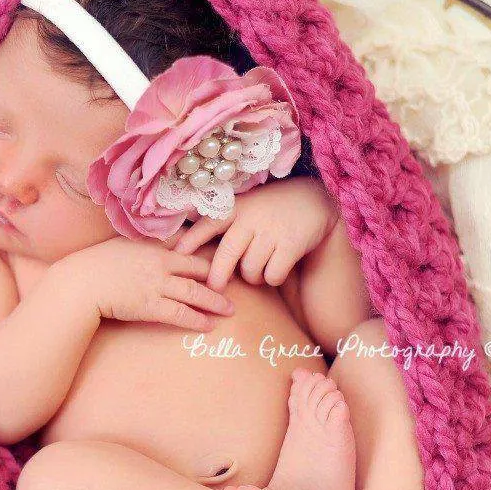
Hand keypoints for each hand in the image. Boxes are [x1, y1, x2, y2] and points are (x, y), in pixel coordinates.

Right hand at [58, 236, 234, 331]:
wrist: (80, 283)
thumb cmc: (95, 265)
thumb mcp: (121, 244)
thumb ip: (141, 243)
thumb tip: (153, 243)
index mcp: (153, 245)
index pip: (188, 244)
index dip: (207, 251)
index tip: (222, 256)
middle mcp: (160, 262)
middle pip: (199, 268)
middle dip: (219, 276)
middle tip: (236, 284)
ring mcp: (156, 284)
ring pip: (195, 292)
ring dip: (215, 302)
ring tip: (229, 310)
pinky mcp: (151, 306)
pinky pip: (180, 313)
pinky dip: (196, 319)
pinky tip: (208, 325)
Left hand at [172, 177, 335, 289]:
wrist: (314, 200)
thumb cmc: (271, 209)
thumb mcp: (246, 205)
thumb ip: (224, 220)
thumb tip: (185, 238)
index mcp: (237, 208)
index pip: (209, 224)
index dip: (191, 240)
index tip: (176, 256)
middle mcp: (252, 218)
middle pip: (227, 254)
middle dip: (217, 276)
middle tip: (213, 289)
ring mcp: (271, 231)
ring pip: (250, 269)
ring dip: (252, 278)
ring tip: (256, 273)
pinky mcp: (291, 244)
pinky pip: (273, 274)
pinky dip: (272, 279)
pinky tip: (275, 272)